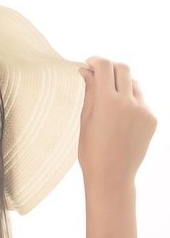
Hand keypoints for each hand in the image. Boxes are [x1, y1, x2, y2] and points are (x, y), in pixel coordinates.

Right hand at [78, 57, 156, 187]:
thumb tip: (87, 71)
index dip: (95, 60)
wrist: (112, 177)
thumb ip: (89, 92)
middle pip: (123, 68)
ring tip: (111, 102)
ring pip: (134, 84)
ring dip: (122, 86)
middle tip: (101, 76)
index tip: (89, 63)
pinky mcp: (152, 119)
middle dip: (110, 68)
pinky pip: (142, 101)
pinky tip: (121, 120)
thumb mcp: (85, 120)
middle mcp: (127, 103)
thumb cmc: (92, 153)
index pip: (104, 67)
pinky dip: (131, 103)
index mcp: (106, 102)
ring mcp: (143, 111)